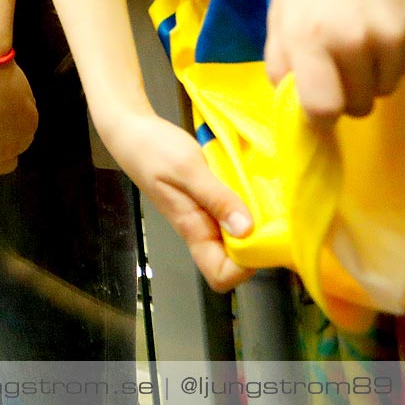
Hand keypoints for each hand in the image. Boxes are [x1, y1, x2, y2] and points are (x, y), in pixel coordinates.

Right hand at [101, 112, 252, 291]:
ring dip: (256, 221)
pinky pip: (233, 212)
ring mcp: (205, 213)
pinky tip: (254, 183)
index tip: (261, 238)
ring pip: (237, 235)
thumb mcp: (187, 169)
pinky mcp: (209, 198)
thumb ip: (216, 198)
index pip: (220, 275)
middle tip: (273, 212)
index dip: (243, 267)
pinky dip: (248, 203)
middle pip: (234, 259)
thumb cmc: (154, 149)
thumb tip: (247, 231)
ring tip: (268, 195)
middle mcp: (201, 227)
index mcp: (192, 228)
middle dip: (258, 242)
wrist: (132, 129)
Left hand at [265, 0, 404, 124]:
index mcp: (310, 37)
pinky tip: (384, 21)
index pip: (323, 110)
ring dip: (373, 74)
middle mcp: (353, 42)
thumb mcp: (281, 10)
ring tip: (361, 32)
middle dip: (346, 92)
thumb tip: (292, 104)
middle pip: (358, 106)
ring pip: (385, 89)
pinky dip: (397, 56)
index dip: (319, 113)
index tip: (319, 99)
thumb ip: (281, 61)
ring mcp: (393, 38)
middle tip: (339, 58)